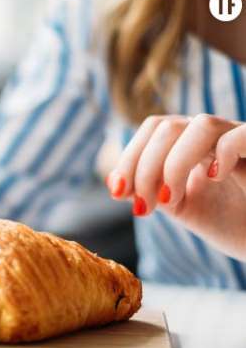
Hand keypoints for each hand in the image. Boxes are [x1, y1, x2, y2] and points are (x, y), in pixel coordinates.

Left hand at [107, 114, 245, 259]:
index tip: (117, 192)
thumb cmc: (233, 222)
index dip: (129, 158)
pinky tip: (212, 178)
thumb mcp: (182, 207)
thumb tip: (114, 182)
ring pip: (200, 125)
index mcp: (190, 144)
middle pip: (166, 126)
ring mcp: (242, 138)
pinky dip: (222, 152)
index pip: (152, 131)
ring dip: (173, 164)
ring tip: (171, 201)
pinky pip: (241, 134)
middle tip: (142, 207)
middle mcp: (214, 135)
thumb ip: (151, 190)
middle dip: (143, 167)